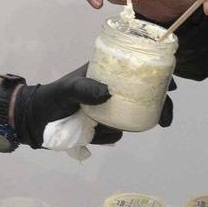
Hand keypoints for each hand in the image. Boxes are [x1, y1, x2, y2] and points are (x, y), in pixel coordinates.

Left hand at [12, 64, 171, 147]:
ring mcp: (110, 110)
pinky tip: (91, 132)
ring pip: (132, 118)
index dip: (159, 76)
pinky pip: (117, 134)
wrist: (35, 123)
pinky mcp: (105, 128)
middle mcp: (113, 90)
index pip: (138, 70)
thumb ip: (84, 88)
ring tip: (97, 124)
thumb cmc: (52, 98)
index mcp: (107, 73)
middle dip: (160, 107)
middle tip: (164, 120)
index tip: (172, 86)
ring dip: (122, 124)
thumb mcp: (68, 89)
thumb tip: (107, 94)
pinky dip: (106, 135)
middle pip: (146, 97)